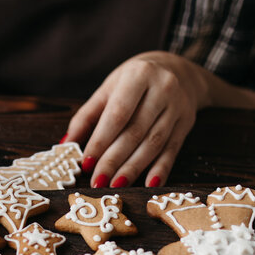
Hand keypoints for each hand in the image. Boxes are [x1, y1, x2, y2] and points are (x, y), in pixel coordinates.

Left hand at [65, 51, 254, 187]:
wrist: (178, 69)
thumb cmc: (134, 81)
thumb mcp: (109, 89)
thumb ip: (87, 116)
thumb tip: (67, 144)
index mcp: (138, 75)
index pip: (118, 114)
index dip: (101, 141)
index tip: (86, 163)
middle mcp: (162, 89)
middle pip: (135, 132)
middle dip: (114, 160)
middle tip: (97, 181)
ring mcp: (177, 107)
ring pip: (154, 144)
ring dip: (133, 168)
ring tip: (116, 185)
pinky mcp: (186, 123)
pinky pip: (172, 150)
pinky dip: (161, 170)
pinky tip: (149, 184)